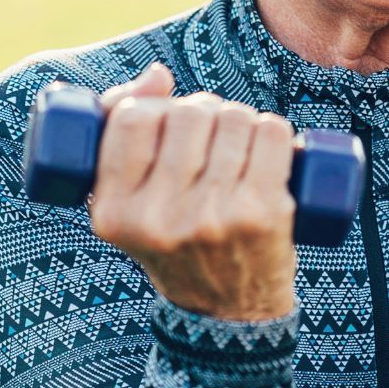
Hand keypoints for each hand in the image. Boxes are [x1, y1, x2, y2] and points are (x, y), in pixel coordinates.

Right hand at [86, 63, 300, 321]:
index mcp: (114, 213)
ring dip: (241, 120)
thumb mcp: (129, 204)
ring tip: (238, 147)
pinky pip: (272, 133)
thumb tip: (158, 74)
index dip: (155, 106)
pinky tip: (269, 148)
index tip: (167, 123)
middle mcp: (160, 218)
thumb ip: (122, 135)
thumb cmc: (176, 242)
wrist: (228, 313)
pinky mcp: (261, 214)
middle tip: (212, 137)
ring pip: (233, 117)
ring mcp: (213, 216)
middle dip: (205, 111)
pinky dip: (274, 130)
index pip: (133, 119)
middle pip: (188, 113)